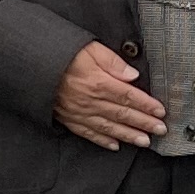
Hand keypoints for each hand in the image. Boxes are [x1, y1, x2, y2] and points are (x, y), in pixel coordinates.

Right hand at [54, 41, 168, 149]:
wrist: (33, 65)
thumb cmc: (63, 54)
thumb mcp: (90, 48)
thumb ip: (113, 62)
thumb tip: (133, 75)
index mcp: (98, 82)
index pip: (129, 96)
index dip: (147, 105)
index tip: (161, 112)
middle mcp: (91, 101)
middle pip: (123, 114)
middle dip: (144, 123)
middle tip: (161, 130)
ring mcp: (79, 113)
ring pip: (109, 128)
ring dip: (129, 135)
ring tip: (145, 141)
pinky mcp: (68, 119)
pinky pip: (88, 133)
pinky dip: (103, 141)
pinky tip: (116, 145)